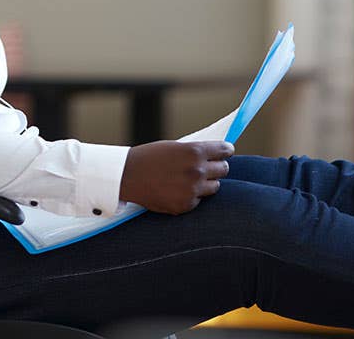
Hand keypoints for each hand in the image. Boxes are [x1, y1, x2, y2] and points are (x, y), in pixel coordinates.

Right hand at [118, 140, 232, 213]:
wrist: (126, 176)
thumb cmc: (149, 158)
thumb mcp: (174, 147)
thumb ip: (195, 152)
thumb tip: (216, 156)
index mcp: (194, 151)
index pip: (225, 150)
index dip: (227, 151)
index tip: (227, 152)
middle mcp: (197, 171)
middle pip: (224, 170)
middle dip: (218, 167)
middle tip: (210, 167)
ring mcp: (192, 190)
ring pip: (215, 187)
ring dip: (207, 183)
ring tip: (191, 180)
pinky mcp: (185, 205)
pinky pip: (199, 200)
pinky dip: (192, 196)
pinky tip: (178, 190)